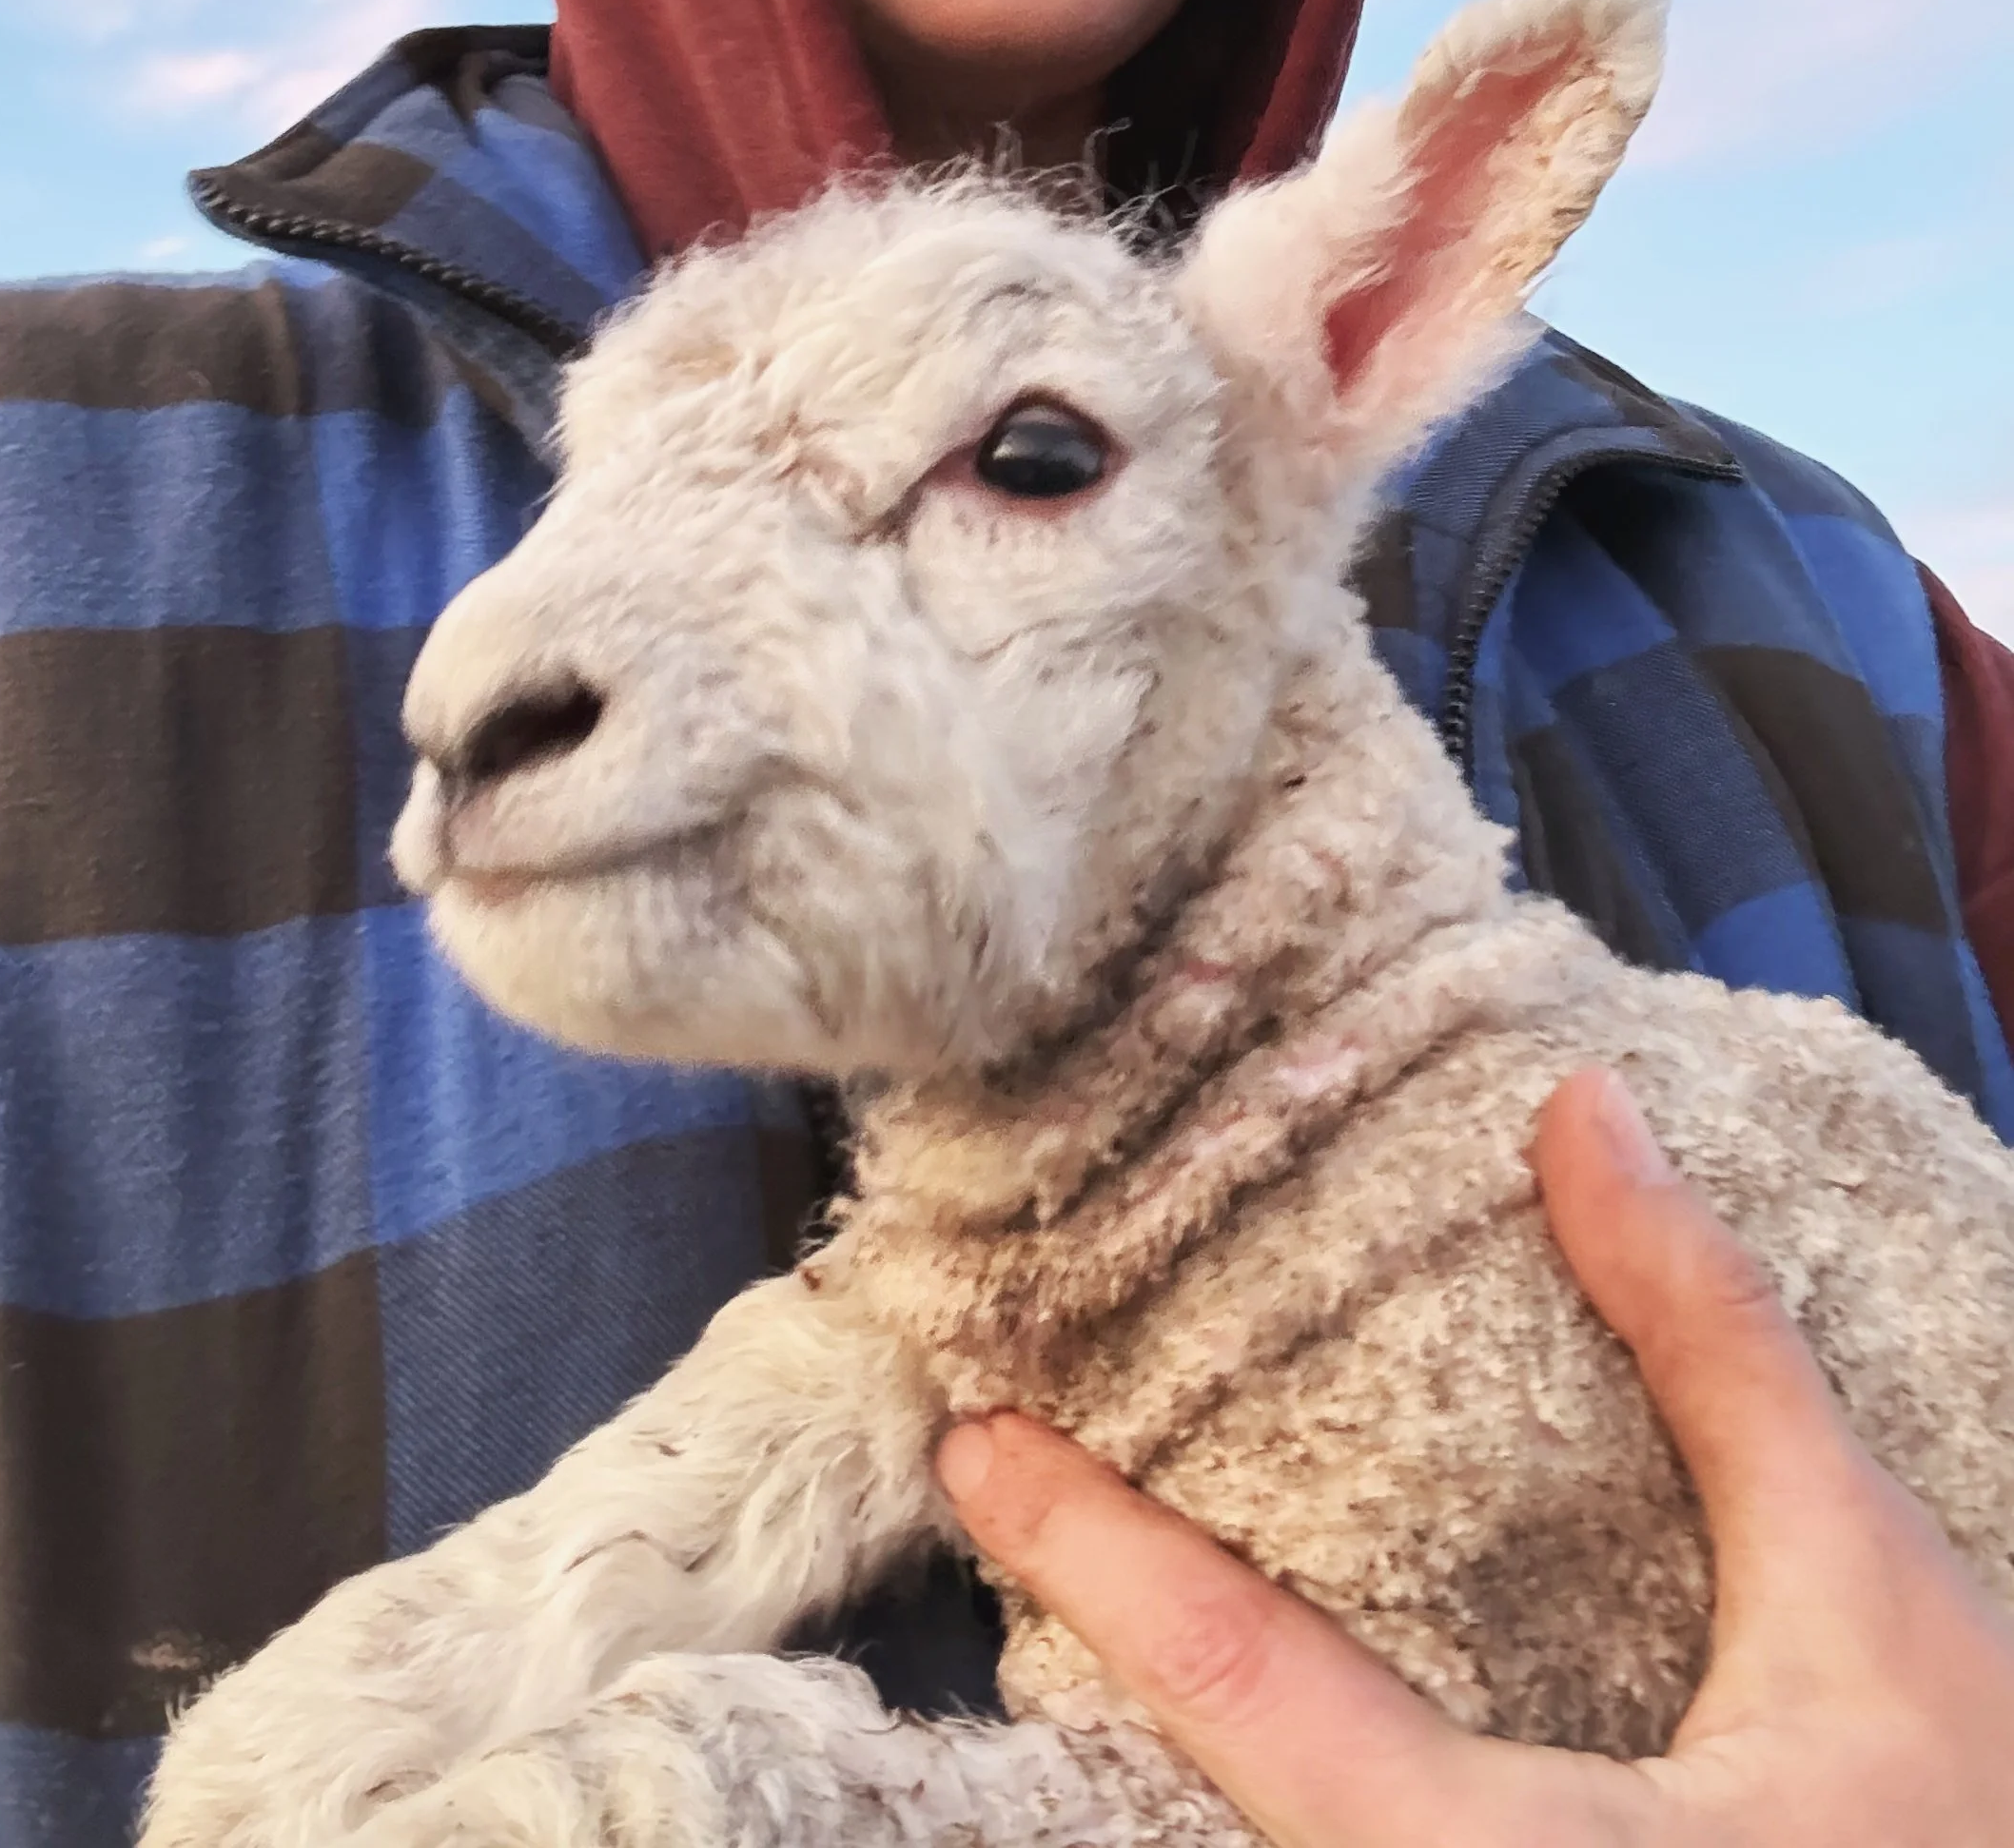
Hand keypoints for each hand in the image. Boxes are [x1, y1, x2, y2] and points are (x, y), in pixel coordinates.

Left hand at [938, 1065, 2013, 1846]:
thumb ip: (1716, 1356)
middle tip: (1020, 1495)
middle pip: (1212, 1809)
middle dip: (1107, 1658)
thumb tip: (1586, 1114)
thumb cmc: (1976, 1838)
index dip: (1091, 1548)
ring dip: (1184, 1744)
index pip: (1242, 1684)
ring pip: (1259, 1847)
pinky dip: (1266, 1791)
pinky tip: (1261, 1712)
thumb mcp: (1870, 1596)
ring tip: (1109, 1585)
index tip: (976, 1444)